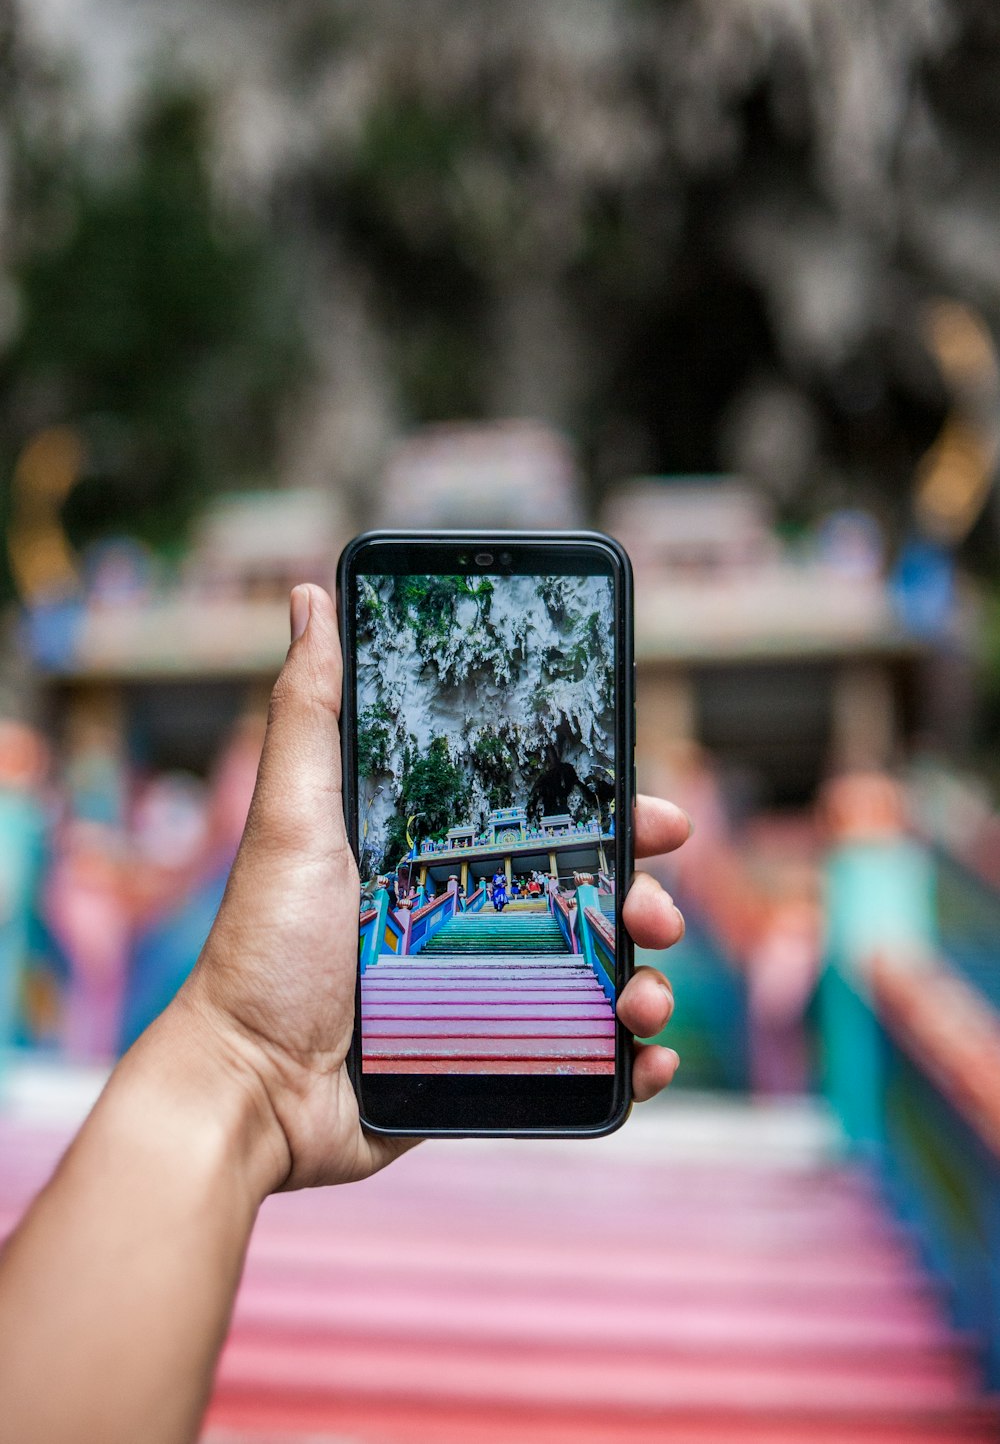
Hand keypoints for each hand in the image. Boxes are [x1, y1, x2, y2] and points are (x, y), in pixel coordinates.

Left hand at [174, 585, 688, 1192]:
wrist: (250, 1088)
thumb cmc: (264, 947)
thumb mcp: (292, 818)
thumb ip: (310, 712)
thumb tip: (309, 597)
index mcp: (441, 857)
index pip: (550, 822)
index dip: (613, 814)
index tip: (658, 817)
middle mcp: (473, 918)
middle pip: (593, 898)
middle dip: (646, 899)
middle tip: (658, 914)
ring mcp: (490, 993)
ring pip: (603, 976)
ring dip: (648, 980)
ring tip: (642, 997)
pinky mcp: (496, 1061)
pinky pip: (587, 1058)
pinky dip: (635, 1058)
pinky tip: (647, 1056)